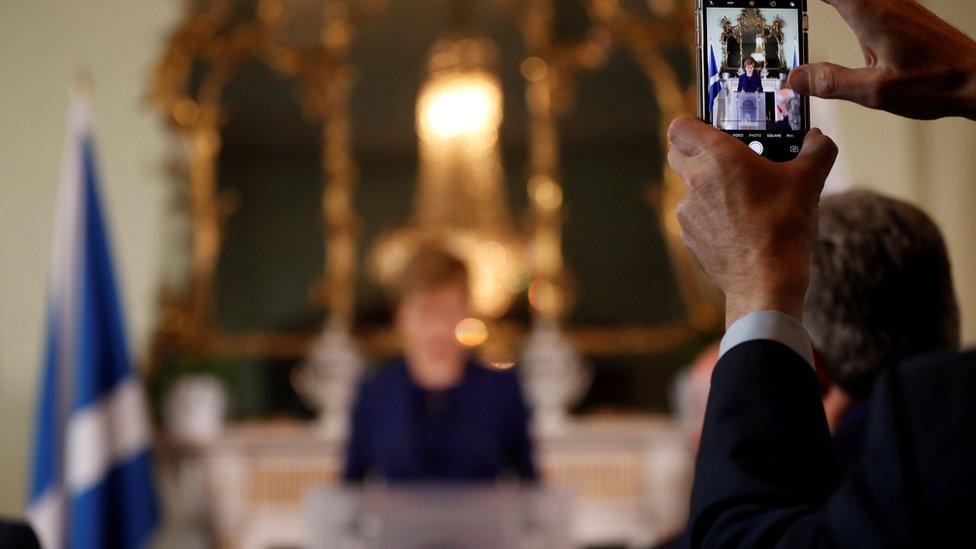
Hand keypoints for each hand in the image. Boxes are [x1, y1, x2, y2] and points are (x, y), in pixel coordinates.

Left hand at [667, 117, 837, 326]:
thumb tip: (819, 139)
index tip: (710, 128)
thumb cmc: (783, 227)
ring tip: (737, 193)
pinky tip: (734, 221)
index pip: (680, 126)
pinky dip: (707, 212)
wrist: (765, 280)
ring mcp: (687, 210)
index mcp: (718, 157)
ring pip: (685, 185)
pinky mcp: (688, 234)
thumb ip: (818, 150)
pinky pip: (691, 213)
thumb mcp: (810, 181)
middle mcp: (695, 180)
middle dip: (695, 150)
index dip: (692, 124)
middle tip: (726, 157)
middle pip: (677, 153)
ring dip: (703, 184)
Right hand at [788, 0, 975, 119]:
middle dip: (819, 1)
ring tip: (815, 8)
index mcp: (871, 16)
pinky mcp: (907, 14)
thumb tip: (797, 78)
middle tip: (794, 6)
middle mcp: (885, 4)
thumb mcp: (874, 91)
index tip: (787, 2)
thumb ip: (831, 83)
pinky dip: (850, 4)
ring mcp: (899, 6)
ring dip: (835, 2)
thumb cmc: (937, 82)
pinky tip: (846, 12)